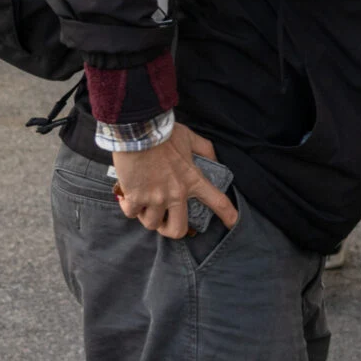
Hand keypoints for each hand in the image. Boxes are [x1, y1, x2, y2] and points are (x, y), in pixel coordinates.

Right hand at [112, 122, 237, 238]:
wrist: (139, 131)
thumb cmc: (164, 133)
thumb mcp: (190, 138)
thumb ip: (204, 149)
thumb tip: (214, 158)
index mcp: (193, 180)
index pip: (218, 201)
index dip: (228, 215)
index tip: (233, 224)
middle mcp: (177, 194)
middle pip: (178, 229)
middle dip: (170, 230)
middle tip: (164, 221)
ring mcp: (156, 198)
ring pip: (152, 224)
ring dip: (147, 217)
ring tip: (144, 205)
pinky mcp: (136, 197)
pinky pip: (131, 214)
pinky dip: (129, 208)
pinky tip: (127, 198)